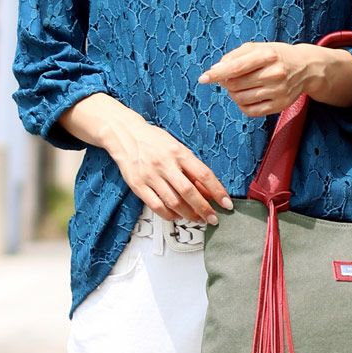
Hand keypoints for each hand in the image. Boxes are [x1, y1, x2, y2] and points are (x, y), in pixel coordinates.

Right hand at [98, 109, 232, 223]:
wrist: (125, 134)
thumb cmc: (155, 141)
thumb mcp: (178, 148)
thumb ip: (192, 169)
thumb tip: (208, 191)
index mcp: (179, 153)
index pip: (204, 174)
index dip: (217, 191)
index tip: (227, 204)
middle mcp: (165, 164)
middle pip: (189, 192)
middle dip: (204, 209)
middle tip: (212, 218)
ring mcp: (150, 175)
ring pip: (173, 202)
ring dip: (188, 214)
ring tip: (197, 218)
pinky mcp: (137, 185)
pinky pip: (156, 206)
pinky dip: (169, 215)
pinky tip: (177, 216)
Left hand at [198, 41, 351, 115]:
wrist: (306, 68)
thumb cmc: (277, 55)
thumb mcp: (258, 47)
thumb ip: (234, 56)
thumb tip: (215, 70)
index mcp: (268, 55)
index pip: (237, 67)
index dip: (217, 74)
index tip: (203, 78)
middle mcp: (274, 74)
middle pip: (236, 84)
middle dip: (225, 82)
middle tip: (228, 78)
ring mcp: (278, 91)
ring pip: (241, 98)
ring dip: (233, 93)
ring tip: (238, 86)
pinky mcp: (280, 105)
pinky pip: (251, 111)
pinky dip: (242, 104)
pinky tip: (245, 96)